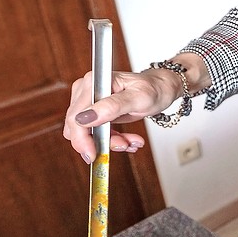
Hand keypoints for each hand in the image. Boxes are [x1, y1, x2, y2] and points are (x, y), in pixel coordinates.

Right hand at [62, 68, 179, 161]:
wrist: (161, 90)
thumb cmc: (153, 88)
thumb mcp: (137, 98)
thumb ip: (111, 107)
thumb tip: (84, 118)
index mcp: (94, 83)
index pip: (76, 117)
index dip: (82, 139)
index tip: (93, 154)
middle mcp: (87, 90)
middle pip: (78, 127)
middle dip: (99, 141)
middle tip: (123, 144)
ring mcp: (90, 101)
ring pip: (86, 134)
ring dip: (108, 142)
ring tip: (130, 141)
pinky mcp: (95, 112)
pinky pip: (95, 134)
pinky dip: (111, 140)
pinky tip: (127, 140)